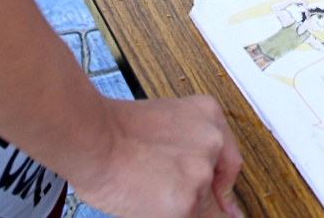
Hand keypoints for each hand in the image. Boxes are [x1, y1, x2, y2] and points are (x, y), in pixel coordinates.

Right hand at [73, 94, 241, 217]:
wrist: (95, 139)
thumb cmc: (117, 132)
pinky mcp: (186, 203)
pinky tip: (146, 200)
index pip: (229, 164)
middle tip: (162, 189)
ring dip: (176, 205)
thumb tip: (217, 192)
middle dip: (191, 196)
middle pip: (213, 189)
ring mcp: (201, 173)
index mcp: (209, 115)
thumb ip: (192, 149)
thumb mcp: (168, 124)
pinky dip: (164, 215)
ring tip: (147, 187)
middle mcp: (212, 141)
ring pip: (198, 208)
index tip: (226, 206)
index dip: (221, 189)